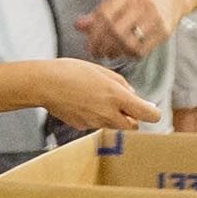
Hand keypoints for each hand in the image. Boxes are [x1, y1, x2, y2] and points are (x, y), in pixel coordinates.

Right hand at [35, 60, 162, 133]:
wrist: (44, 84)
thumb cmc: (71, 72)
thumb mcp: (102, 71)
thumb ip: (122, 84)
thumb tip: (133, 95)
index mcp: (117, 97)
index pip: (147, 114)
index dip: (152, 113)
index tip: (151, 109)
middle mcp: (108, 113)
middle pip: (132, 126)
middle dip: (132, 118)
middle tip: (125, 105)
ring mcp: (94, 123)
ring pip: (113, 126)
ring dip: (114, 117)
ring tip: (98, 99)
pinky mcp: (81, 126)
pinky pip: (96, 124)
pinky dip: (95, 117)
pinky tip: (83, 103)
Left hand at [75, 0, 182, 60]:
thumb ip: (99, 13)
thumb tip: (78, 25)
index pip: (104, 14)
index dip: (93, 33)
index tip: (89, 44)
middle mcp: (141, 3)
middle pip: (114, 30)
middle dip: (101, 45)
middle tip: (96, 52)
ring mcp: (154, 17)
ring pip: (128, 42)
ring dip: (114, 51)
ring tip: (108, 53)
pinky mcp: (163, 31)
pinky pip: (142, 49)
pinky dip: (129, 54)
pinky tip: (123, 53)